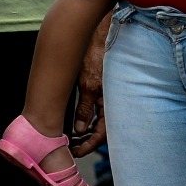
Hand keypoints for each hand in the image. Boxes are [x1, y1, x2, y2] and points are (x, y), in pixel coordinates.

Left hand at [69, 17, 108, 156]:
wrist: (104, 33)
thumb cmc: (98, 55)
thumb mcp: (86, 83)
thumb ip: (84, 108)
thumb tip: (78, 129)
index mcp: (110, 101)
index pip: (102, 133)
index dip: (88, 145)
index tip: (75, 151)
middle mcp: (113, 100)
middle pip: (103, 130)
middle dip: (88, 141)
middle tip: (72, 147)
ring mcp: (111, 94)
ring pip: (102, 121)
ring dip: (88, 131)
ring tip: (73, 137)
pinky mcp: (107, 88)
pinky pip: (101, 110)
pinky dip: (91, 119)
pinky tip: (81, 121)